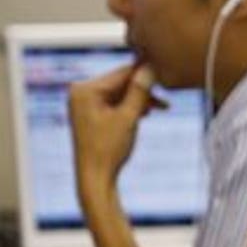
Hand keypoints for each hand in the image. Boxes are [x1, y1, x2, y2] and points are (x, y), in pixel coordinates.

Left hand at [67, 64, 165, 206]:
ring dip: (140, 99)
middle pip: (120, 82)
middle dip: (144, 89)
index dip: (146, 72)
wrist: (95, 179)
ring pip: (120, 92)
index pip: (121, 73)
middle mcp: (80, 92)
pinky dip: (130, 106)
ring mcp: (84, 102)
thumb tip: (150, 67)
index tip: (166, 69)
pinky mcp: (90, 112)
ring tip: (162, 107)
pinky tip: (146, 113)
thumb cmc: (107, 150)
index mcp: (84, 89)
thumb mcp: (128, 117)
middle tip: (167, 93)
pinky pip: (114, 102)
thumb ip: (139, 90)